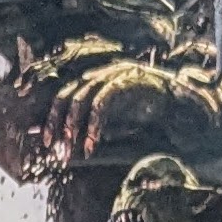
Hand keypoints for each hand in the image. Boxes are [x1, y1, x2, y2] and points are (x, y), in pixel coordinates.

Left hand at [42, 59, 185, 161]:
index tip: (44, 139)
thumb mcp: (112, 120)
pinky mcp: (125, 82)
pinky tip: (92, 145)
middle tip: (53, 146)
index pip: (65, 94)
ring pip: (81, 98)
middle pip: (67, 94)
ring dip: (73, 126)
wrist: (176, 105)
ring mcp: (113, 75)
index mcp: (95, 80)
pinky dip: (93, 126)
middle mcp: (101, 73)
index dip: (52, 116)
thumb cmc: (145, 113)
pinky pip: (101, 104)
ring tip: (71, 148)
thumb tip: (67, 140)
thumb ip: (91, 126)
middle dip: (57, 122)